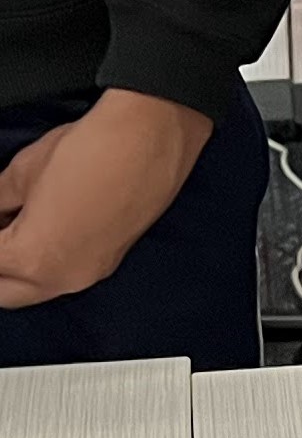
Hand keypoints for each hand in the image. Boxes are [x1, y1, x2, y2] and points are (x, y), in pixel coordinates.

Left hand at [0, 90, 213, 306]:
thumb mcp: (20, 174)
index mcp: (31, 258)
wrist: (150, 143)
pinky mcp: (108, 262)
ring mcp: (89, 274)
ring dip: (15, 269)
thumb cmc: (89, 152)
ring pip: (33, 290)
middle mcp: (62, 279)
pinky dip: (43, 263)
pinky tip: (40, 231)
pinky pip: (62, 276)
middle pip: (4, 294)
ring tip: (10, 230)